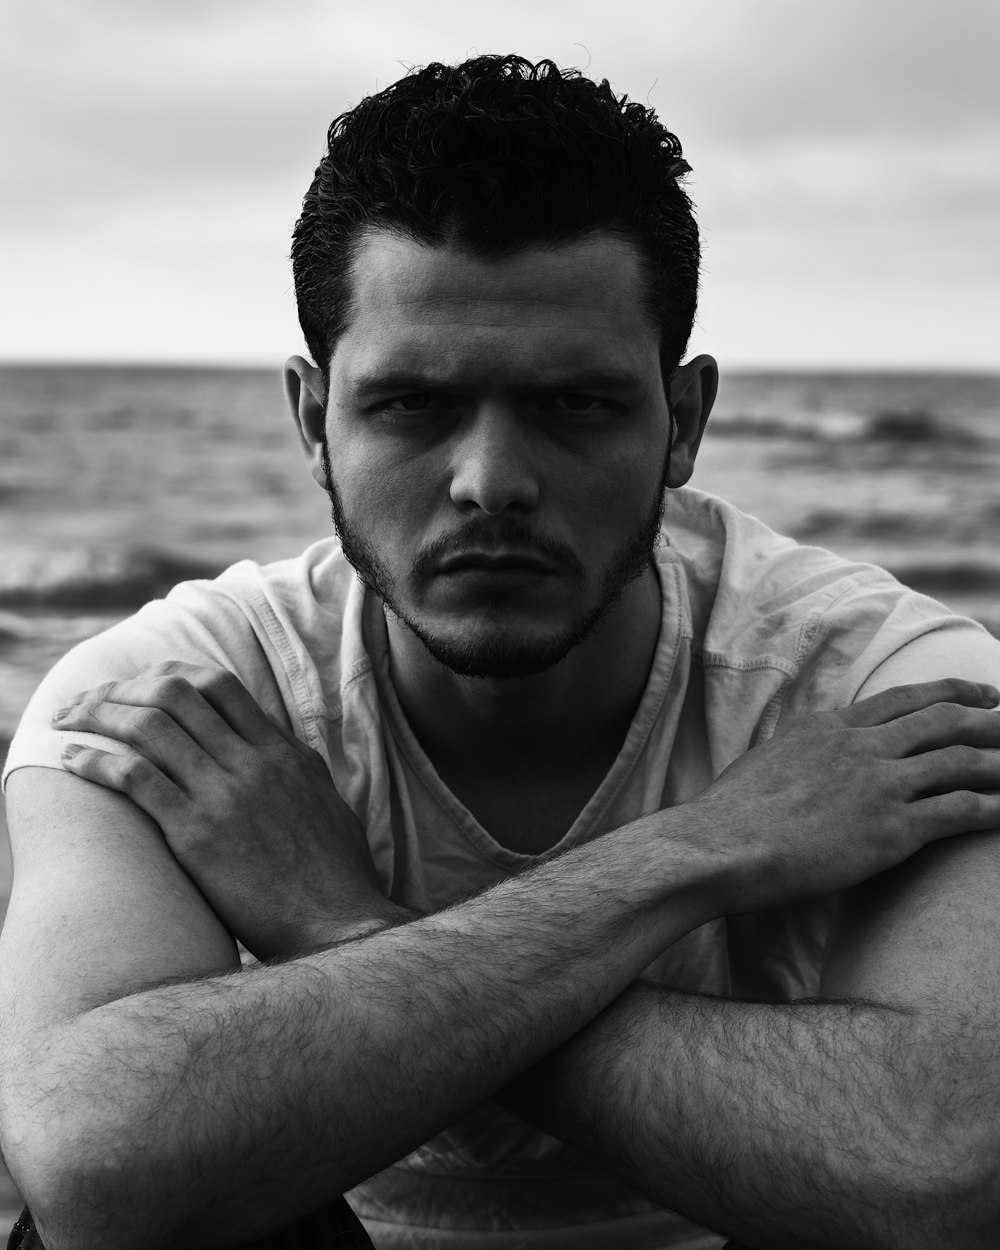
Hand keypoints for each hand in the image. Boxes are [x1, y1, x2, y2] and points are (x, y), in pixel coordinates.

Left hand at [53, 661, 409, 959]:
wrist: (339, 926)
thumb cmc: (337, 875)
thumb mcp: (326, 801)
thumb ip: (296, 768)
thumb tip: (276, 749)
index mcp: (284, 753)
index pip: (219, 685)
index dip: (169, 675)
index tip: (138, 687)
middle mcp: (252, 763)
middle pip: (175, 693)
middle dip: (120, 689)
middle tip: (89, 701)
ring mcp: (224, 795)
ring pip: (149, 726)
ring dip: (98, 715)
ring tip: (67, 722)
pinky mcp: (197, 835)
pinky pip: (135, 778)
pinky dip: (95, 761)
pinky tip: (71, 760)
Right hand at [686, 678, 999, 912]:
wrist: (721, 844)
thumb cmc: (732, 815)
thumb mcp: (768, 761)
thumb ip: (802, 750)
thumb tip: (808, 754)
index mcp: (830, 727)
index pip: (903, 699)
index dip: (949, 692)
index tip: (979, 693)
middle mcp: (861, 746)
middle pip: (943, 720)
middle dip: (989, 718)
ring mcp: (878, 784)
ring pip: (960, 760)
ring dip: (999, 762)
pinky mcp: (891, 828)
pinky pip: (959, 810)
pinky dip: (992, 808)